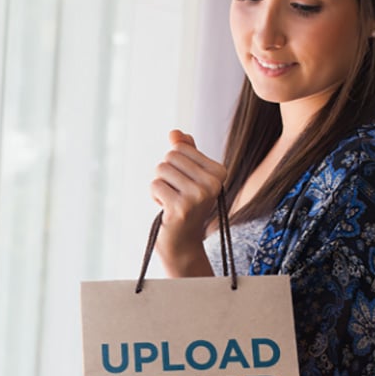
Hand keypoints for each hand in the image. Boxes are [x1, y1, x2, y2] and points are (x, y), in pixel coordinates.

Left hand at [150, 130, 226, 276]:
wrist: (183, 242)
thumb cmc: (186, 206)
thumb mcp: (189, 176)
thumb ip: (185, 152)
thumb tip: (175, 133)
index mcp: (219, 172)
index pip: (181, 148)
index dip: (174, 164)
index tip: (183, 184)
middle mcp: (213, 183)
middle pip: (170, 157)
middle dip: (165, 174)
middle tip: (175, 193)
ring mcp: (198, 196)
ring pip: (161, 169)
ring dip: (160, 185)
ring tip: (171, 201)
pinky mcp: (181, 207)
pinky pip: (155, 185)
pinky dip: (155, 196)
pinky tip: (166, 209)